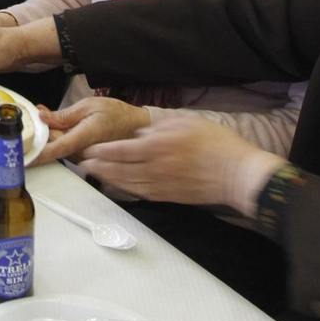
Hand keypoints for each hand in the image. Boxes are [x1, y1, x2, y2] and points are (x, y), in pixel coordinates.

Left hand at [32, 97, 149, 164]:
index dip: (40, 153)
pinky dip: (58, 140)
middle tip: (34, 120)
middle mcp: (85, 153)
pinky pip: (66, 151)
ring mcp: (85, 158)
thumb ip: (64, 114)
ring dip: (49, 138)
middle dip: (41, 136)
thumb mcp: (88, 106)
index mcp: (86, 136)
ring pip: (59, 150)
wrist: (135, 127)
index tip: (23, 156)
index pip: (59, 148)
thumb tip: (42, 116)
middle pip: (55, 148)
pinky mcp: (85, 159)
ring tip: (47, 122)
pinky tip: (58, 129)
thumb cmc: (115, 113)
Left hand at [78, 117, 285, 216]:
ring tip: (93, 173)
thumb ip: (159, 128)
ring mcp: (162, 185)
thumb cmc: (217, 145)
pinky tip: (117, 186)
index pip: (121, 150)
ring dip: (107, 179)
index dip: (101, 151)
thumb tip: (140, 135)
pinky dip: (125, 190)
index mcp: (159, 147)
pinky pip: (141, 194)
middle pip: (119, 169)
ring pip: (127, 183)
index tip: (88, 148)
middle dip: (98, 166)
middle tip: (82, 162)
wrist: (237, 175)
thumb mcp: (187, 123)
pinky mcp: (169, 196)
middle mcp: (156, 168)